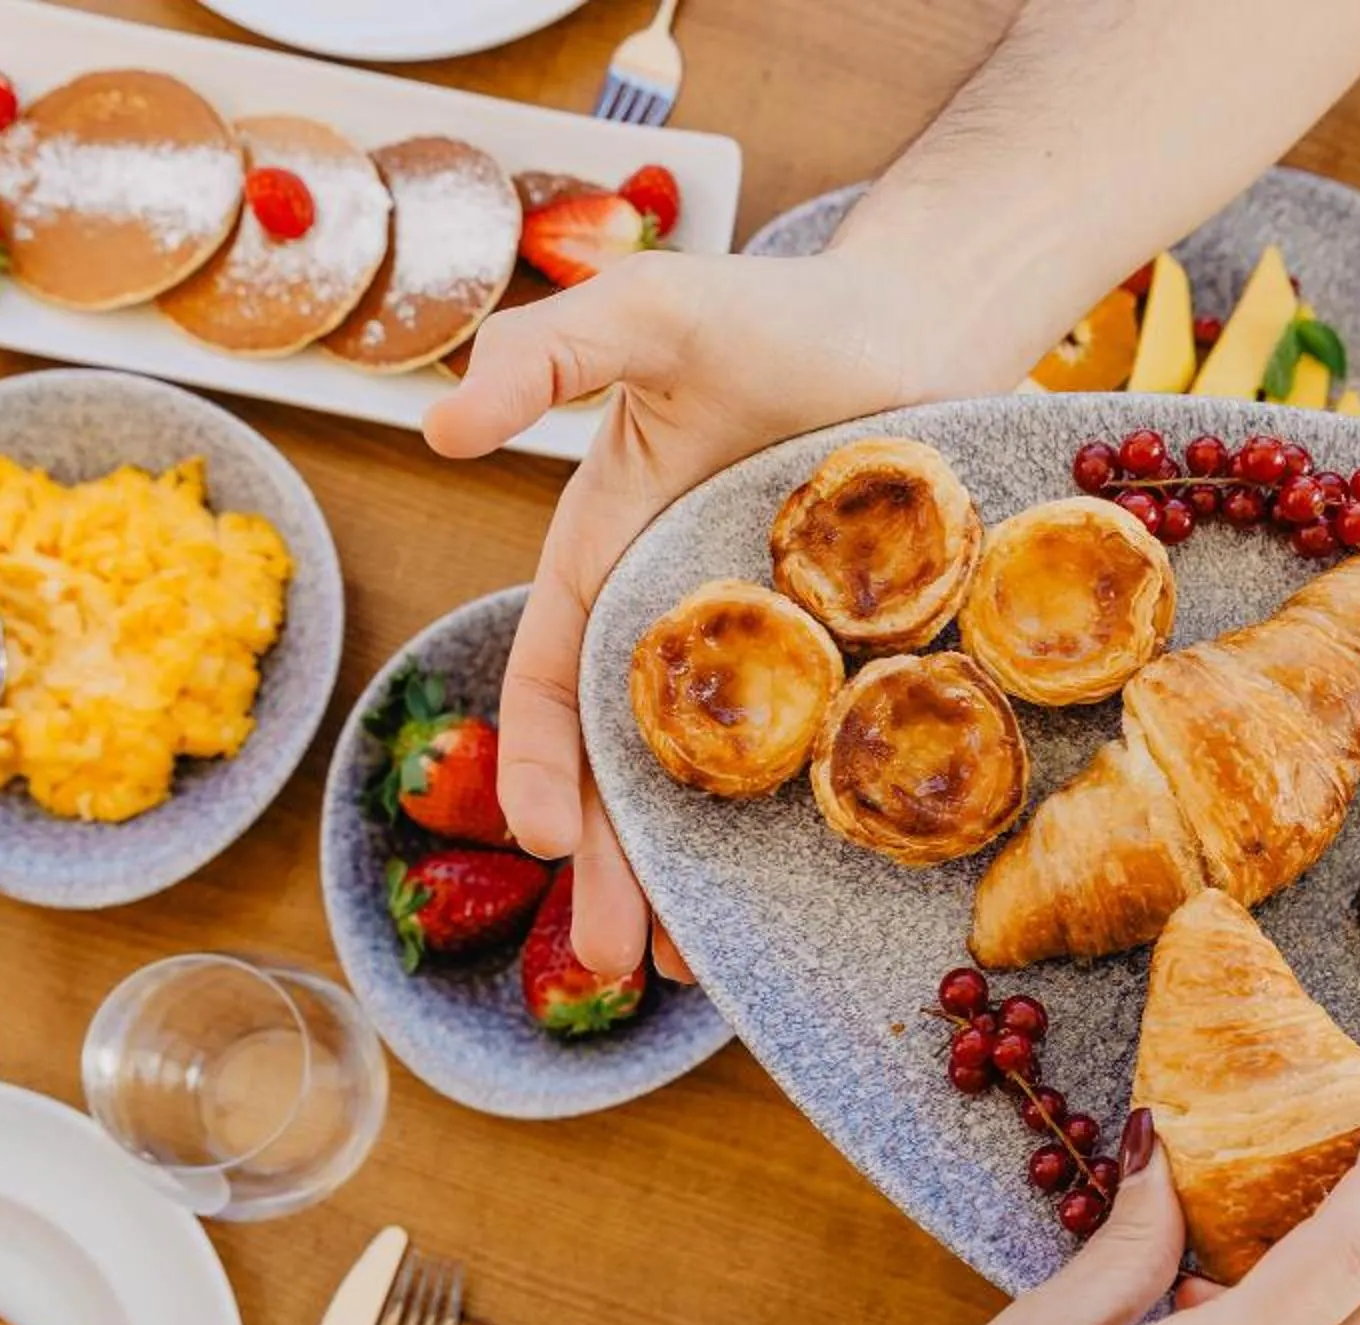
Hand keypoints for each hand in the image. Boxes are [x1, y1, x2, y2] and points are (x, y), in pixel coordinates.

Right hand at [424, 249, 988, 978]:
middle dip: (610, 868)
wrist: (920, 320)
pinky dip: (795, 837)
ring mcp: (764, 654)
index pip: (554, 678)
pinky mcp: (844, 666)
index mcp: (612, 561)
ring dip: (692, 882)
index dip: (536, 760)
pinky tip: (794, 909)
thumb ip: (549, 354)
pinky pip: (814, 763)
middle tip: (612, 964)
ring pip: (710, 787)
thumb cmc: (776, 311)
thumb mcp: (652, 312)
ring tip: (690, 978)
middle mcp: (675, 624)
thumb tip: (439, 423)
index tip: (546, 840)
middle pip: (622, 765)